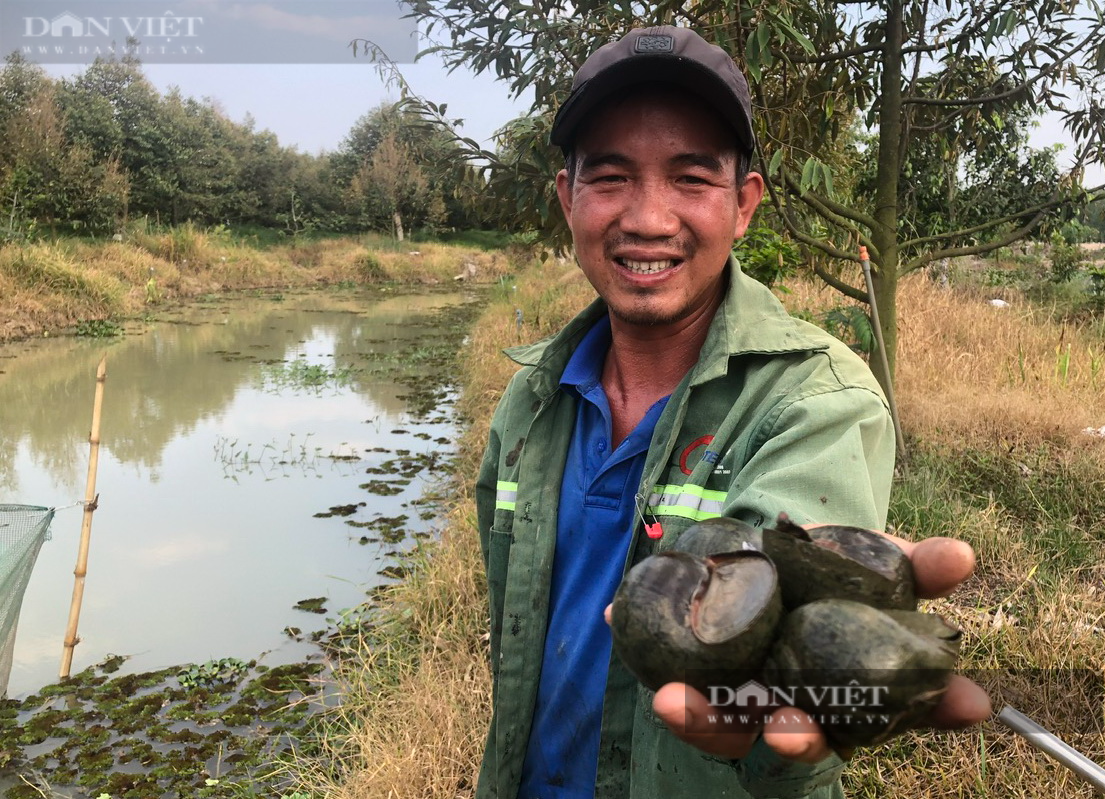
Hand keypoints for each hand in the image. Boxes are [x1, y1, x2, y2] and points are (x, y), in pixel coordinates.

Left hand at [607, 532, 992, 761]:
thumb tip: (961, 555)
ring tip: (674, 701)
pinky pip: (670, 668)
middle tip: (785, 727)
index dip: (923, 718)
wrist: (778, 547)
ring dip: (700, 719)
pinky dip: (644, 640)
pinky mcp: (696, 668)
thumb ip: (917, 564)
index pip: (898, 712)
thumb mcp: (876, 560)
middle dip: (795, 737)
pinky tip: (621, 617)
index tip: (945, 711)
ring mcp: (744, 691)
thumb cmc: (836, 568)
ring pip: (725, 724)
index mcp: (849, 685)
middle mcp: (798, 700)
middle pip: (799, 736)